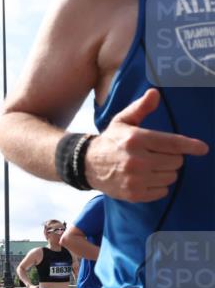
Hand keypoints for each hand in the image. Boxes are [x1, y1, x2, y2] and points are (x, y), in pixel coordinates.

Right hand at [85, 89, 208, 201]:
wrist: (86, 165)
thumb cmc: (110, 141)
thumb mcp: (123, 121)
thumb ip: (140, 108)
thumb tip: (155, 93)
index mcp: (136, 139)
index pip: (172, 144)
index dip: (190, 146)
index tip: (202, 149)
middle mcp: (136, 160)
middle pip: (175, 161)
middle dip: (173, 158)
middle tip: (159, 156)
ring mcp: (135, 179)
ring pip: (170, 177)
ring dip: (166, 172)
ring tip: (153, 167)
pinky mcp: (133, 194)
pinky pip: (162, 191)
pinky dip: (160, 186)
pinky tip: (148, 179)